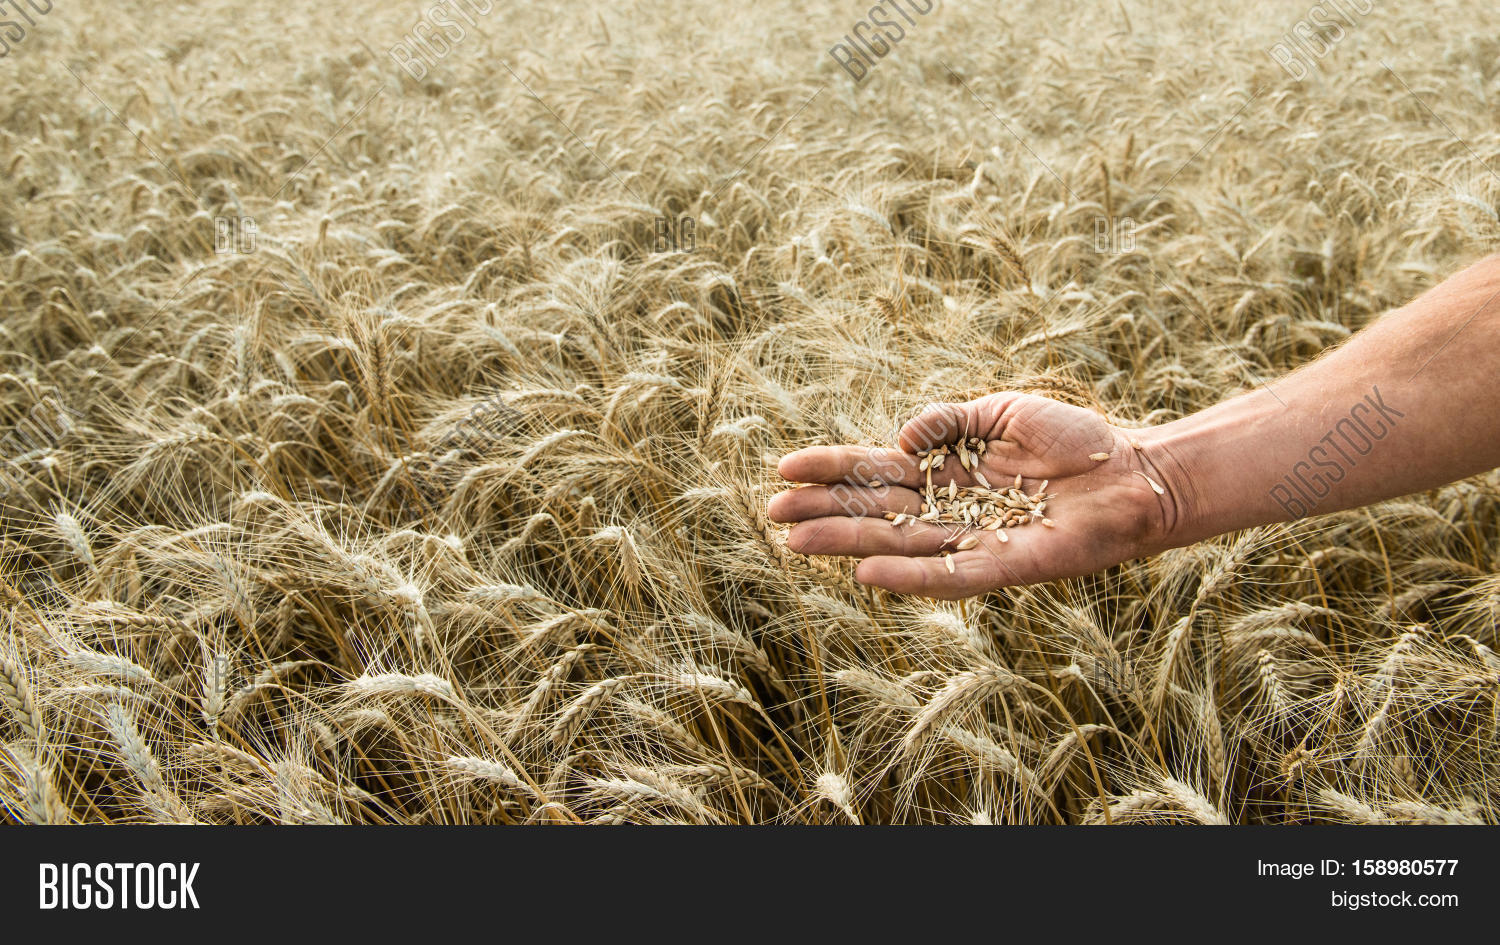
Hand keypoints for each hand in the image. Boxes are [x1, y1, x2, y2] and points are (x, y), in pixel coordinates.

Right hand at [768, 392, 1186, 598]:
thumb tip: (899, 440)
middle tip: (772, 516)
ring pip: (898, 545)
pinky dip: (907, 578)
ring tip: (797, 545)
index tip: (783, 469)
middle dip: (823, 513)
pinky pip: (948, 575)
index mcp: (947, 471)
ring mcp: (974, 541)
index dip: (831, 470)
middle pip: (875, 512)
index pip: (876, 471)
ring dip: (848, 546)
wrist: (1136, 471)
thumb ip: (948, 420)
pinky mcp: (1006, 567)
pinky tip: (867, 576)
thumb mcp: (1003, 410)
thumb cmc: (1076, 439)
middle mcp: (952, 510)